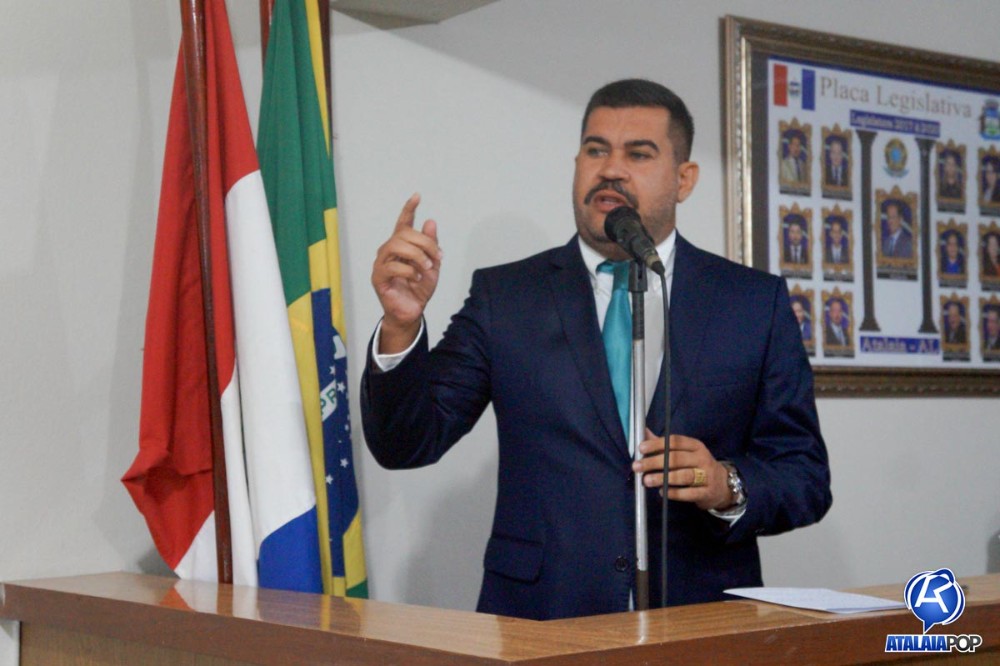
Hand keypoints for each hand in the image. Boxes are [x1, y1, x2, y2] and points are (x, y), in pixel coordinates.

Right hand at [371, 193, 442, 352]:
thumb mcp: (432, 265)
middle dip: (425, 242)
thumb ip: (431, 245)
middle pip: (404, 234)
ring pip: (396, 246)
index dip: (409, 209)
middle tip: (438, 256)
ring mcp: (381, 264)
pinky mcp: (378, 278)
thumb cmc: (418, 289)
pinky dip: (409, 270)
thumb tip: (431, 221)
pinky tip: (416, 278)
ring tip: (427, 266)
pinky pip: (392, 266)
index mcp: (401, 247)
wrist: (412, 312)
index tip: (417, 196)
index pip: (403, 223)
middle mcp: (388, 251)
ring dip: (417, 255)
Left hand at [632, 429, 732, 510]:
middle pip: (676, 458)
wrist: (722, 485)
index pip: (675, 441)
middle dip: (654, 462)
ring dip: (663, 478)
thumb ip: (664, 445)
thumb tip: (643, 432)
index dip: (657, 444)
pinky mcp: (707, 492)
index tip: (641, 449)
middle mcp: (702, 458)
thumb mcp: (685, 453)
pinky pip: (689, 493)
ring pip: (684, 475)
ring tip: (647, 480)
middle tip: (637, 467)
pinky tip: (662, 492)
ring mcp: (707, 476)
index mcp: (695, 446)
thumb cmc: (697, 466)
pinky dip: (675, 493)